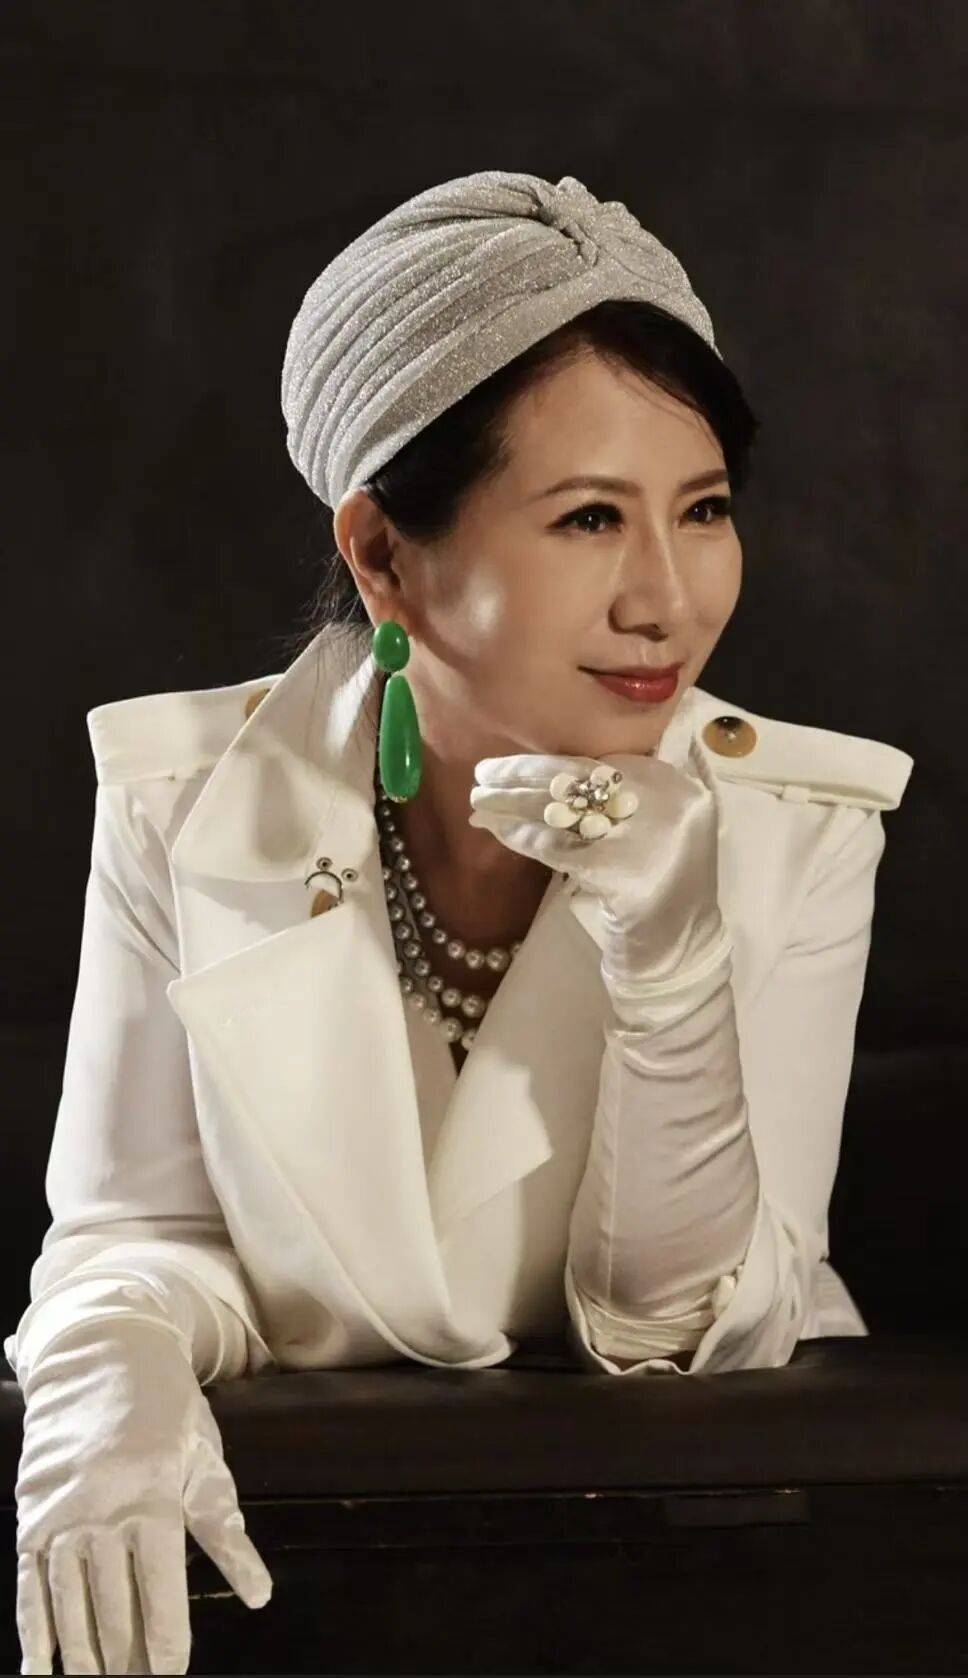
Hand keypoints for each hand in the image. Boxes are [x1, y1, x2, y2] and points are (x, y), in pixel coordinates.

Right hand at [15, 1317, 272, 1674]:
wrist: (102, 1352)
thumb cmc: (168, 1409)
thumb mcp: (205, 1462)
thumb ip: (226, 1535)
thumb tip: (260, 1596)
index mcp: (152, 1498)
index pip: (159, 1591)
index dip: (166, 1642)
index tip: (171, 1677)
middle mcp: (100, 1512)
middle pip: (112, 1607)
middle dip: (125, 1660)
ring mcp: (59, 1515)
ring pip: (68, 1605)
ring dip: (82, 1657)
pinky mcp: (30, 1516)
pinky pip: (29, 1586)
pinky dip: (35, 1632)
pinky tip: (43, 1671)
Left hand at [468, 734, 729, 1000]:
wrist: (679, 948)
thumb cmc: (656, 888)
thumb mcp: (653, 829)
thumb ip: (619, 797)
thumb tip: (546, 775)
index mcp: (676, 787)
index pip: (598, 762)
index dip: (548, 762)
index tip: (512, 763)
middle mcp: (667, 804)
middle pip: (578, 780)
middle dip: (524, 775)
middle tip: (482, 775)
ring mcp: (646, 838)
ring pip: (563, 810)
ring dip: (513, 805)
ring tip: (479, 803)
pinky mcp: (620, 872)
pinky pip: (556, 846)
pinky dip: (523, 835)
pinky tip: (498, 830)